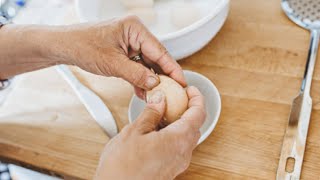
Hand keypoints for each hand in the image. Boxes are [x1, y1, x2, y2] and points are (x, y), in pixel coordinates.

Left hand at [52, 15, 185, 97]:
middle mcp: (135, 34)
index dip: (172, 68)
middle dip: (162, 76)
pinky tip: (143, 91)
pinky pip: (137, 66)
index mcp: (135, 28)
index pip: (160, 50)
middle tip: (172, 92)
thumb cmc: (83, 46)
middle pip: (156, 57)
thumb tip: (155, 83)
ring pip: (147, 64)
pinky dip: (140, 79)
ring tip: (157, 95)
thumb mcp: (113, 63)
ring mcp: (130, 43)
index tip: (181, 82)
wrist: (65, 47)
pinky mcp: (124, 52)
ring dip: (150, 80)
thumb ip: (136, 74)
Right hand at [94, 87, 205, 179]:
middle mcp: (182, 154)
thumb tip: (160, 100)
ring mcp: (177, 164)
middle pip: (195, 126)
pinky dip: (173, 135)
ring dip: (179, 123)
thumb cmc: (122, 166)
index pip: (198, 114)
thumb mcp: (134, 132)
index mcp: (177, 140)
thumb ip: (151, 113)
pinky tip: (157, 131)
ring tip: (162, 114)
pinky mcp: (170, 170)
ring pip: (187, 137)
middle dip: (188, 110)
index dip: (197, 98)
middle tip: (176, 99)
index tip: (191, 90)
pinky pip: (178, 148)